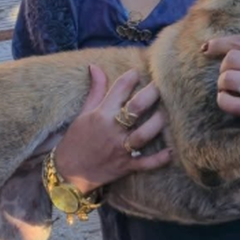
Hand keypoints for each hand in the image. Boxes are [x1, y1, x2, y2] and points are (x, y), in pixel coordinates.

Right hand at [53, 65, 170, 194]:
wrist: (68, 173)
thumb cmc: (76, 140)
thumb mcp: (83, 113)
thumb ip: (95, 90)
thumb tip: (95, 66)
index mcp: (101, 114)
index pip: (119, 90)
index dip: (130, 77)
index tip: (137, 73)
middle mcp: (112, 130)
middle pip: (136, 109)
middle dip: (151, 94)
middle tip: (161, 86)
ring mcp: (120, 149)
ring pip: (144, 135)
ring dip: (157, 123)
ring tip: (166, 113)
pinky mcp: (126, 166)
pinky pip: (146, 163)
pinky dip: (159, 159)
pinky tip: (171, 151)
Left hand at [203, 36, 239, 127]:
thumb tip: (219, 46)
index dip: (219, 44)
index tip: (206, 48)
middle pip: (232, 60)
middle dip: (223, 67)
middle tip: (227, 75)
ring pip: (230, 80)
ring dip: (222, 84)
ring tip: (228, 88)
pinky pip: (233, 104)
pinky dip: (224, 100)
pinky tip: (229, 100)